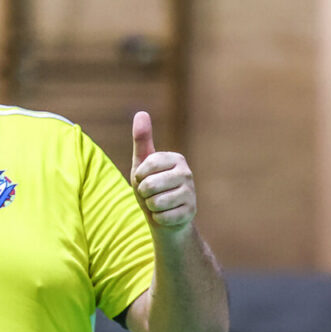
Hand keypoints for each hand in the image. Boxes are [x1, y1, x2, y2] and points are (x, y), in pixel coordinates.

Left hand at [130, 111, 195, 230]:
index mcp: (176, 158)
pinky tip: (166, 215)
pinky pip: (162, 217)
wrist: (164, 217)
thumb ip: (141, 140)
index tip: (144, 179)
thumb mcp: (142, 164)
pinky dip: (158, 219)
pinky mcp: (190, 213)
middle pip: (149, 185)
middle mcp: (187, 173)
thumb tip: (141, 112)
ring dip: (151, 207)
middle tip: (151, 194)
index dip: (139, 176)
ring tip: (158, 204)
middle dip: (143, 193)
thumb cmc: (151, 188)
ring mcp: (191, 193)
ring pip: (156, 202)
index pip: (146, 165)